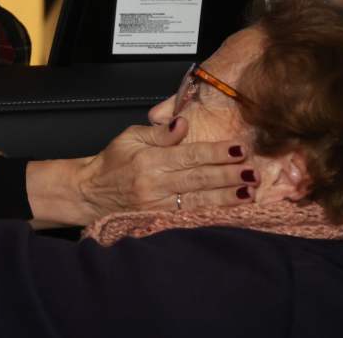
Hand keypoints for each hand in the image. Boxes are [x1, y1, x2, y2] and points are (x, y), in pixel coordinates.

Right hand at [25, 117, 257, 225]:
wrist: (90, 192)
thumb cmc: (112, 162)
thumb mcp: (130, 137)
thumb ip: (158, 132)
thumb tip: (183, 123)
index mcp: (150, 160)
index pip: (190, 155)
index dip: (216, 152)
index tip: (239, 149)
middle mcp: (155, 184)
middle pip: (199, 179)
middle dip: (229, 175)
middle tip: (253, 171)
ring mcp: (157, 205)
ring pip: (198, 201)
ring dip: (226, 197)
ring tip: (249, 192)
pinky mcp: (159, 219)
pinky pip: (189, 217)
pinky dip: (211, 214)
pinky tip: (229, 211)